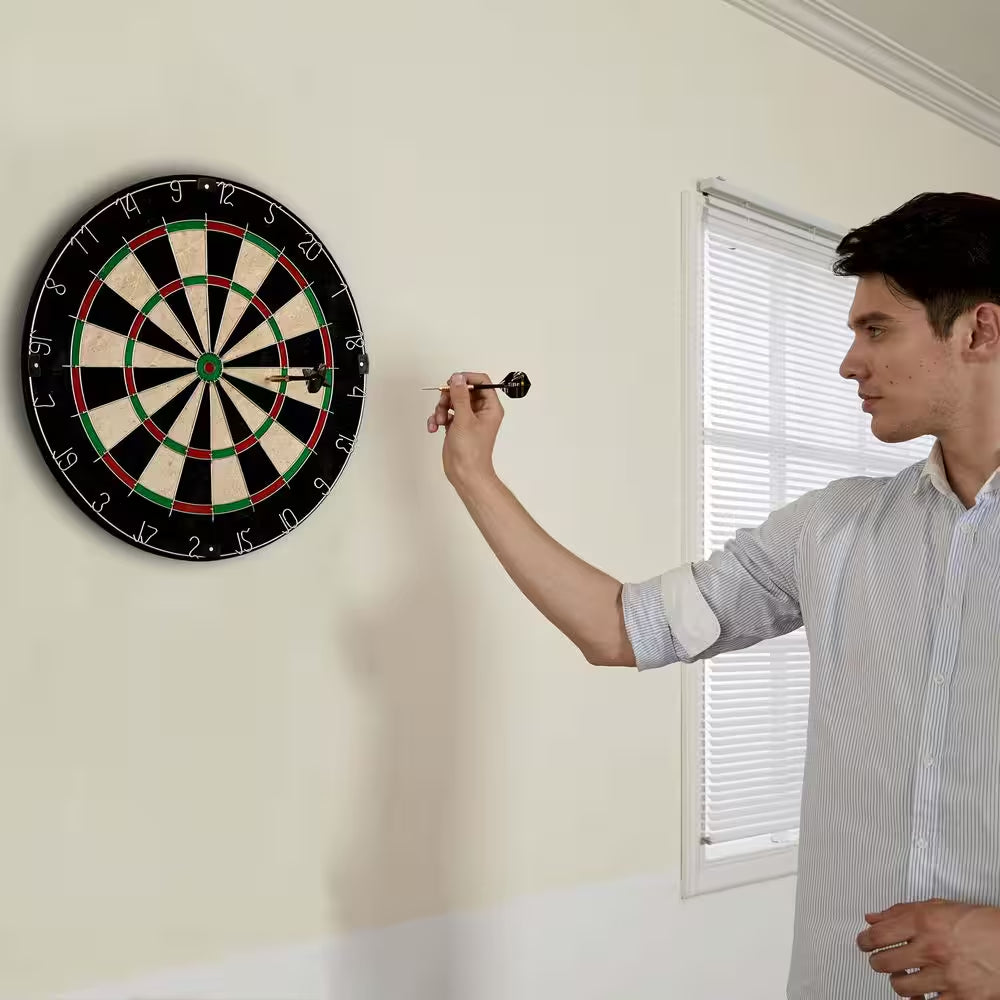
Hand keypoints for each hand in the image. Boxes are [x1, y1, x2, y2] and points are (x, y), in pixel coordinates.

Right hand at [426, 371, 503, 486]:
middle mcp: (480, 411)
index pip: (482, 382)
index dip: (467, 378)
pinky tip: (434, 427)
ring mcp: (468, 419)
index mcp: (490, 407)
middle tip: (444, 403)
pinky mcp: (457, 426)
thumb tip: (457, 378)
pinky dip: (437, 418)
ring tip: (439, 420)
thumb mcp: (464, 419)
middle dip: (449, 396)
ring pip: (451, 401)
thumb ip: (460, 396)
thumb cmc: (472, 452)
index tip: (453, 382)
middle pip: (463, 390)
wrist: (465, 473)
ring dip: (441, 408)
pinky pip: (445, 414)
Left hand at [857, 898, 999, 997]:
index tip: (863, 943)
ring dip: (899, 981)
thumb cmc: (983, 923)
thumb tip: (875, 917)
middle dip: (877, 961)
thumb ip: (903, 911)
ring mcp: (946, 976)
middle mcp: (932, 948)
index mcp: (924, 921)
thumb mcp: (940, 906)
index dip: (864, 940)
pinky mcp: (961, 997)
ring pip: (901, 986)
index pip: (878, 934)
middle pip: (884, 961)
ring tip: (903, 976)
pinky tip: (923, 995)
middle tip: (879, 960)